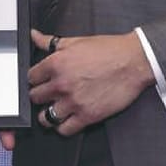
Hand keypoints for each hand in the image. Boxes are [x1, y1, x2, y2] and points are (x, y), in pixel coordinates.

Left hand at [27, 28, 153, 135]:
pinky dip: (63, 127)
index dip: (35, 80)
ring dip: (48, 114)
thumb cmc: (109, 50)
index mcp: (56, 64)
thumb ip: (50, 41)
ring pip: (45, 117)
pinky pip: (64, 130)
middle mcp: (61, 84)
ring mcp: (73, 102)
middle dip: (40, 96)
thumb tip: (34, 35)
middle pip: (35, 98)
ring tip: (54, 109)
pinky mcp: (87, 116)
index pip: (31, 78)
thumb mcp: (75, 41)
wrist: (134, 62)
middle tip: (47, 95)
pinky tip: (67, 120)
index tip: (40, 82)